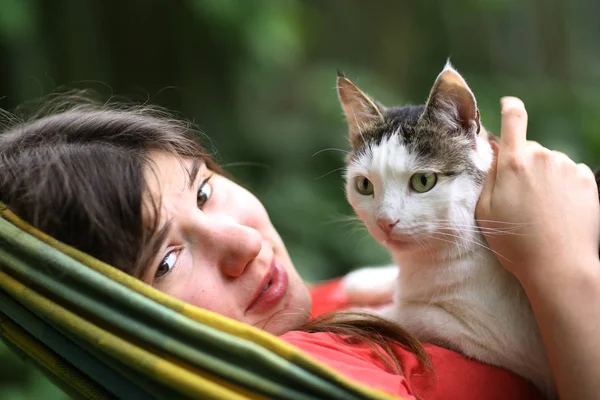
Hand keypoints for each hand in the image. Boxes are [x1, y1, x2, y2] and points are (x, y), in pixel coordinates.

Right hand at [476, 97, 599, 282]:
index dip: (510, 107)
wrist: (558, 265)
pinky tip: (559, 209)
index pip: (515, 118)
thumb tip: (492, 152)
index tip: (508, 104)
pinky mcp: (587, 179)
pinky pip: (569, 174)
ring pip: (551, 163)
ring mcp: (568, 167)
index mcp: (514, 162)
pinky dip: (563, 186)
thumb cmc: (515, 242)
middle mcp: (544, 157)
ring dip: (544, 177)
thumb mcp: (485, 210)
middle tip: (519, 197)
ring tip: (541, 209)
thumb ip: (488, 175)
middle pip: (530, 149)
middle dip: (523, 165)